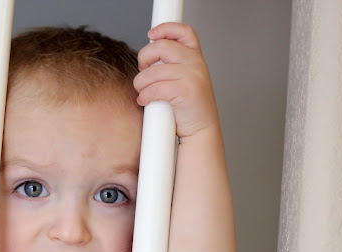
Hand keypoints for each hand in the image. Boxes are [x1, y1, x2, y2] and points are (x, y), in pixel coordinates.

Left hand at [133, 22, 218, 140]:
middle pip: (161, 47)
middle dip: (144, 58)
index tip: (151, 35)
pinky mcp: (186, 91)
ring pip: (153, 71)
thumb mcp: (184, 80)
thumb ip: (172, 66)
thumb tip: (149, 57)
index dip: (166, 29)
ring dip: (140, 83)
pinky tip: (145, 101)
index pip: (183, 32)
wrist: (201, 132)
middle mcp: (197, 63)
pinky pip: (155, 88)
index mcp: (196, 58)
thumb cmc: (187, 110)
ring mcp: (193, 76)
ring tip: (142, 92)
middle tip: (142, 73)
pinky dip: (145, 95)